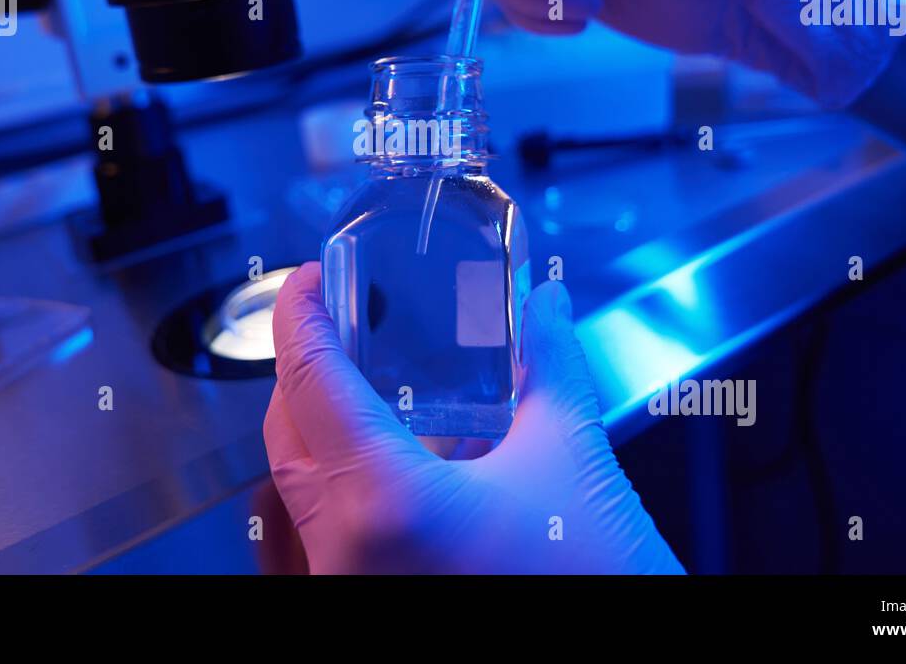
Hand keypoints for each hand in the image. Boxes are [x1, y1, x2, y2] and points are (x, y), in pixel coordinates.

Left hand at [263, 262, 683, 573]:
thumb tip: (548, 304)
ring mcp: (350, 585)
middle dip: (306, 372)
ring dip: (326, 429)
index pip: (309, 385)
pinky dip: (353, 479)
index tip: (308, 280)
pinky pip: (335, 528)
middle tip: (338, 322)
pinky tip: (407, 452)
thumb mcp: (574, 458)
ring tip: (369, 378)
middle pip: (289, 438)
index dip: (299, 319)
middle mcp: (345, 553)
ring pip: (306, 488)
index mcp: (384, 503)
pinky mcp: (368, 598)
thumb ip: (553, 366)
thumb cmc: (592, 579)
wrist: (615, 657)